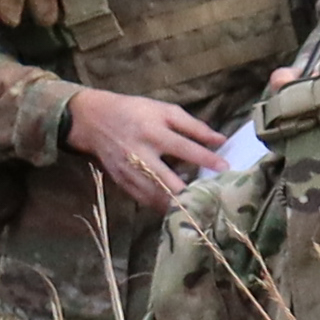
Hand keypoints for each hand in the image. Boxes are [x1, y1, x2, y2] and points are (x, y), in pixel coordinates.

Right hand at [64, 87, 216, 211]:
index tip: (226, 168)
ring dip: (178, 204)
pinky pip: (145, 201)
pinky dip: (162, 206)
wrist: (94, 120)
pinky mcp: (122, 183)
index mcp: (152, 132)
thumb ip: (193, 126)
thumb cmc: (135, 112)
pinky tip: (178, 208)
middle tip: (212, 198)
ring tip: (198, 206)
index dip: (206, 159)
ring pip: (156, 196)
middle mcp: (140, 154)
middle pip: (168, 181)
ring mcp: (129, 172)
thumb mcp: (164, 110)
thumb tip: (220, 140)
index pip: (184, 148)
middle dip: (191, 192)